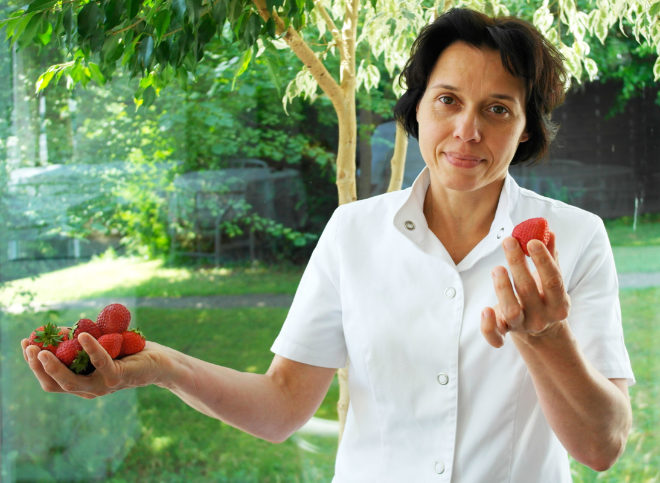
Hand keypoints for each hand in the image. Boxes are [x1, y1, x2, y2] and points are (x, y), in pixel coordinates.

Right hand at [21, 332, 163, 397]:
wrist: (160, 361)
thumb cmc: (129, 352)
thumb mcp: (100, 344)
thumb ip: (79, 341)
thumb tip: (57, 330)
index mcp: (82, 384)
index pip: (51, 380)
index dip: (35, 365)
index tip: (25, 344)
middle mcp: (89, 390)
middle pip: (54, 384)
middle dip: (36, 366)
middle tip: (28, 346)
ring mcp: (103, 386)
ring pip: (71, 381)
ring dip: (53, 365)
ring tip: (42, 348)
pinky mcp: (117, 377)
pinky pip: (100, 361)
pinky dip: (90, 348)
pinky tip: (82, 334)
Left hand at [481, 233, 570, 347]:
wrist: (539, 331)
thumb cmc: (542, 296)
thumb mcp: (549, 279)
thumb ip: (550, 256)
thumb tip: (548, 230)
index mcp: (558, 303)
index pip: (553, 281)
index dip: (544, 260)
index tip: (531, 240)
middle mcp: (541, 317)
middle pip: (528, 290)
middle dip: (518, 264)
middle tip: (509, 241)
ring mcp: (522, 326)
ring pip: (512, 311)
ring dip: (503, 288)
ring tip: (497, 268)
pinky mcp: (504, 332)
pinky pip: (495, 335)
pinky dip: (488, 325)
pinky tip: (485, 309)